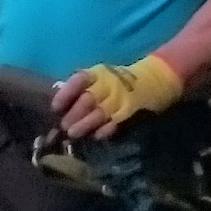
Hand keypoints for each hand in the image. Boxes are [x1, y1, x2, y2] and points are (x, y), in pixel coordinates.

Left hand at [52, 54, 183, 141]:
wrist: (155, 79)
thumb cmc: (120, 81)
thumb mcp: (102, 77)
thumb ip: (83, 88)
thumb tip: (59, 104)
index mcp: (99, 74)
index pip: (78, 80)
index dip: (66, 93)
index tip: (55, 106)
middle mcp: (108, 84)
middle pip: (87, 98)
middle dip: (73, 113)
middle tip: (63, 126)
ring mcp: (120, 98)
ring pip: (99, 112)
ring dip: (85, 124)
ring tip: (73, 134)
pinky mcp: (130, 111)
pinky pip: (116, 121)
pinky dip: (106, 129)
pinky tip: (97, 136)